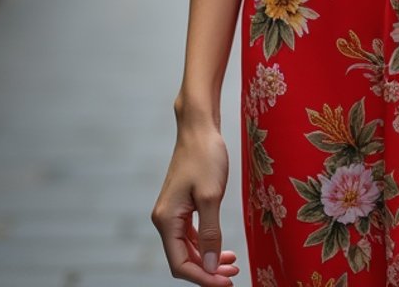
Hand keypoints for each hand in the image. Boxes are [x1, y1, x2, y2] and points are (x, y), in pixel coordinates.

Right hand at [152, 122, 239, 283]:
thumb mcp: (210, 196)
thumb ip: (209, 233)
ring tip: (233, 263)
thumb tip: (208, 266)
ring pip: (189, 249)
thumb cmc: (205, 156)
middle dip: (208, 270)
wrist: (199, 127)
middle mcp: (165, 220)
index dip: (203, 277)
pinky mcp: (182, 206)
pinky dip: (207, 244)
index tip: (226, 281)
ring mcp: (172, 213)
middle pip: (184, 259)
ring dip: (209, 259)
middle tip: (234, 274)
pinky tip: (223, 248)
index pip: (180, 264)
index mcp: (166, 220)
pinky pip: (192, 235)